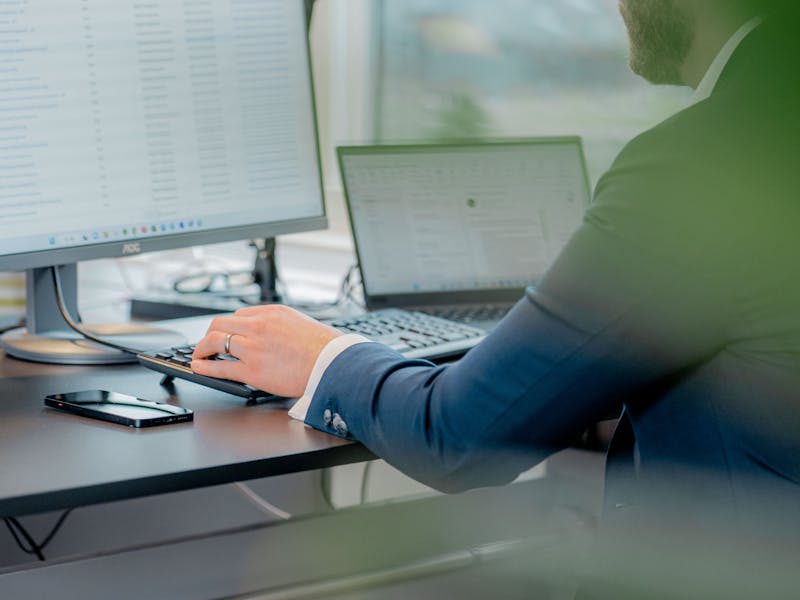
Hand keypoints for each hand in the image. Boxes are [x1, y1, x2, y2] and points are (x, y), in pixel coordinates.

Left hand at [191, 305, 342, 397]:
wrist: (333, 364)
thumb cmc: (325, 348)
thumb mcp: (302, 323)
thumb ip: (282, 325)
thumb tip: (273, 333)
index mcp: (272, 313)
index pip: (240, 315)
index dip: (231, 326)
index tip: (227, 333)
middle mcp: (258, 327)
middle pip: (220, 323)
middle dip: (209, 333)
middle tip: (206, 343)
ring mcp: (253, 348)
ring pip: (214, 341)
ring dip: (202, 348)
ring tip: (199, 355)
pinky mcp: (252, 371)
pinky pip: (221, 367)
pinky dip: (205, 367)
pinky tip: (199, 367)